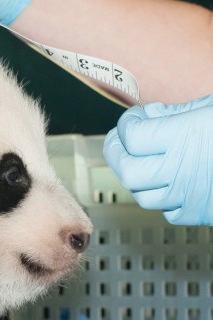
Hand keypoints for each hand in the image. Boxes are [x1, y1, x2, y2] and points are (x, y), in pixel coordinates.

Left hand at [104, 94, 212, 225]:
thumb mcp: (212, 106)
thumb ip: (180, 113)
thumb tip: (152, 117)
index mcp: (186, 136)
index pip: (133, 136)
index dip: (127, 124)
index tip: (135, 117)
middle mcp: (183, 169)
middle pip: (128, 171)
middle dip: (117, 153)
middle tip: (120, 140)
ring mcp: (192, 195)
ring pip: (144, 195)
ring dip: (137, 176)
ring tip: (142, 159)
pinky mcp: (204, 213)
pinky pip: (169, 211)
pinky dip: (162, 197)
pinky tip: (171, 181)